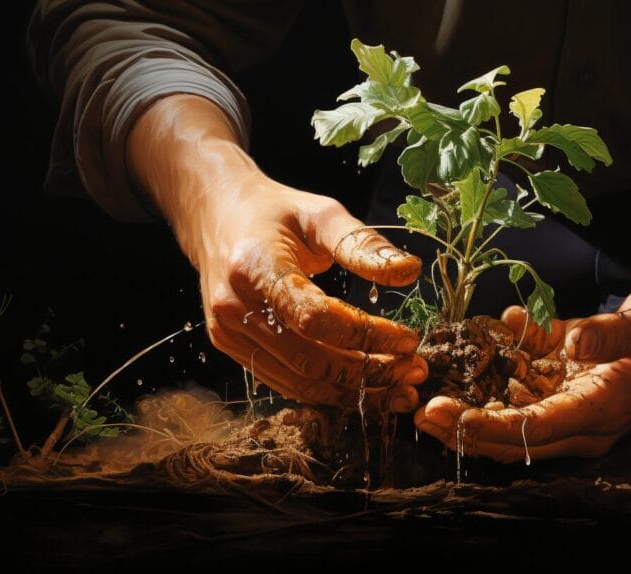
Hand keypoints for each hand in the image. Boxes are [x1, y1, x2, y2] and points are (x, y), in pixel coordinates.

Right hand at [129, 95, 427, 411]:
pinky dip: (326, 389)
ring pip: (298, 381)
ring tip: (398, 387)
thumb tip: (410, 271)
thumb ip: (363, 244)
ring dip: (353, 392)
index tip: (408, 340)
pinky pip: (284, 381)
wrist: (216, 215)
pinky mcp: (228, 346)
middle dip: (368, 373)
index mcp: (256, 266)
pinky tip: (362, 386)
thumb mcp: (321, 214)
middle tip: (414, 372)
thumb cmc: (275, 212)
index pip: (316, 318)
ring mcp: (227, 331)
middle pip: (309, 359)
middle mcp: (234, 306)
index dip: (366, 336)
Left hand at [414, 279, 630, 461]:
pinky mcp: (566, 387)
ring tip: (425, 390)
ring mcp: (572, 406)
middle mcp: (583, 418)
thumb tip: (573, 340)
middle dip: (464, 429)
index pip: (534, 430)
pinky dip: (495, 370)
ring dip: (469, 407)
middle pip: (513, 437)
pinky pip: (522, 387)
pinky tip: (477, 342)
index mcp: (603, 409)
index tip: (447, 417)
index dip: (487, 427)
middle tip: (418, 411)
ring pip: (511, 418)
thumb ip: (613, 332)